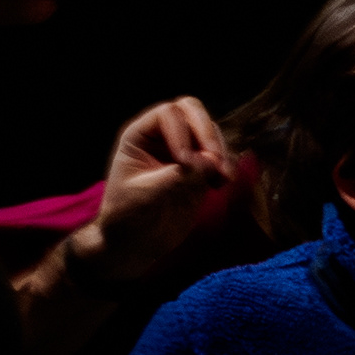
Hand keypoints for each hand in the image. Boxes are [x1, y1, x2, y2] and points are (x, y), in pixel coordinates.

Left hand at [69, 97, 235, 286]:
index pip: (168, 115)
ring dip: (221, 151)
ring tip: (223, 178)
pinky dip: (227, 166)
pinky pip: (220, 156)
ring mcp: (183, 151)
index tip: (185, 162)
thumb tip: (211, 162)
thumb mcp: (146, 194)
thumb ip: (177, 176)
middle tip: (216, 161)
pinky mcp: (200, 169)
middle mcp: (163, 137)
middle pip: (192, 112)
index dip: (181, 133)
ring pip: (210, 132)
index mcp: (140, 136)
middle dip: (208, 134)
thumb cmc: (127, 217)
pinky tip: (223, 184)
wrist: (135, 243)